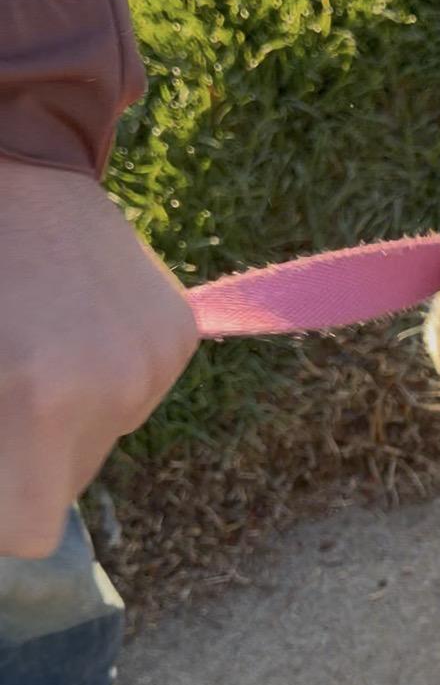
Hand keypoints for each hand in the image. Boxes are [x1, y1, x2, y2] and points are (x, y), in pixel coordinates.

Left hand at [0, 159, 196, 556]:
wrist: (9, 155)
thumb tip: (6, 506)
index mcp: (39, 402)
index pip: (29, 528)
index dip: (1, 511)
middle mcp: (115, 389)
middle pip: (70, 482)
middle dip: (28, 453)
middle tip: (4, 386)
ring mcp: (156, 358)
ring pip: (107, 433)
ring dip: (68, 409)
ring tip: (37, 340)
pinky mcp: (177, 331)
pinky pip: (138, 387)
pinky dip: (105, 370)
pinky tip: (76, 318)